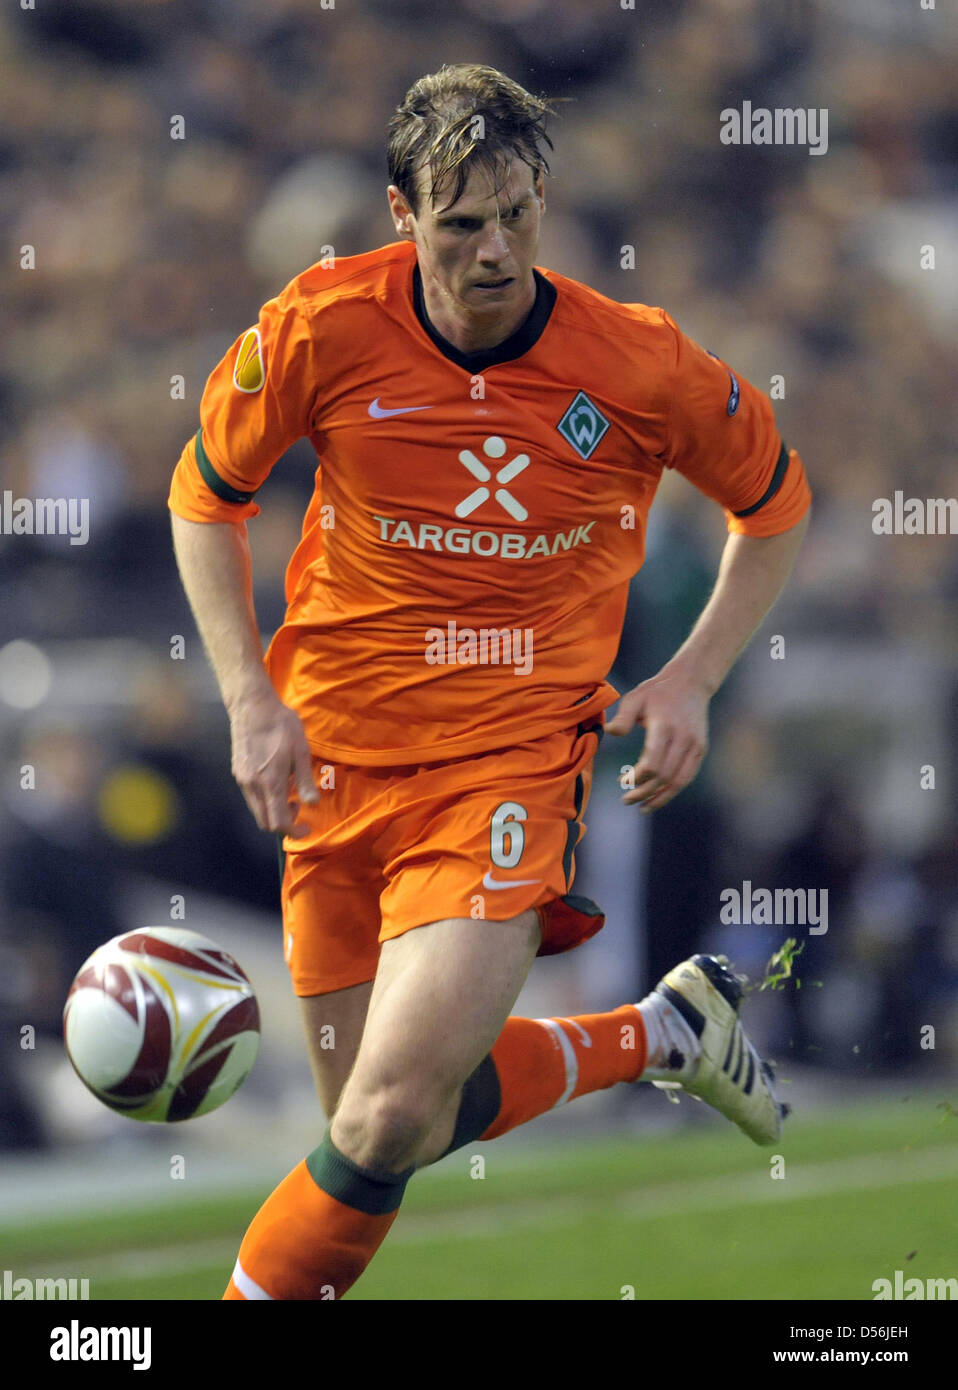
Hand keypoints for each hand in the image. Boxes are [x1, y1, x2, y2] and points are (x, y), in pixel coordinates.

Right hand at [229, 690, 319, 836]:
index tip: (307, 828)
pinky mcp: (237, 772)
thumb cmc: (281, 725)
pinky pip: (251, 798)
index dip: (294, 832)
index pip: (279, 822)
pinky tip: (275, 782)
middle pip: (264, 822)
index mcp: (270, 783)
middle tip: (298, 807)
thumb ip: (305, 780)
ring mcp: (242, 780)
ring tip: (289, 792)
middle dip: (283, 823)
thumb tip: (312, 804)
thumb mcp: (301, 751)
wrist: (252, 706)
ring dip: (273, 811)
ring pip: (256, 811)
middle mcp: (252, 786)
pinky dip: (264, 800)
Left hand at [605, 668, 710, 812]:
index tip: (622, 781)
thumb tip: (610, 733)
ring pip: (679, 781)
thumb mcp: (635, 697)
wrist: (691, 682)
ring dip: (660, 798)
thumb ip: (622, 717)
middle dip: (644, 792)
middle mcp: (683, 738)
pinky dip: (673, 790)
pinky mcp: (701, 750)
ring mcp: (695, 745)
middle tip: (626, 799)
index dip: (636, 778)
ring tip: (642, 807)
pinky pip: (688, 776)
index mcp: (665, 726)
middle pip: (664, 776)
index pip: (652, 762)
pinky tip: (658, 797)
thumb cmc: (657, 691)